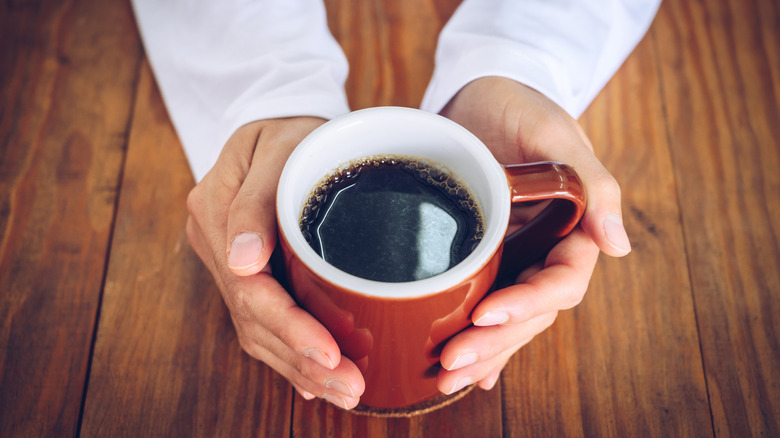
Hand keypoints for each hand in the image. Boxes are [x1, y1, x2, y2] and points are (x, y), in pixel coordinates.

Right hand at [185, 117, 364, 408]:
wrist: (282, 116)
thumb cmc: (291, 127)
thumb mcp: (279, 147)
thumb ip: (255, 203)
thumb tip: (243, 262)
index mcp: (216, 212)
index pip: (250, 289)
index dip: (291, 328)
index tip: (331, 354)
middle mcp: (218, 245)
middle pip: (255, 320)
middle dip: (303, 361)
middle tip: (351, 388)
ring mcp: (230, 259)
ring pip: (258, 329)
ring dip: (300, 366)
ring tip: (343, 390)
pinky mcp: (250, 269)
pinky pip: (264, 319)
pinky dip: (291, 352)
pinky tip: (315, 379)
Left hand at [434, 77, 630, 393]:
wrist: (481, 97)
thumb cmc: (520, 106)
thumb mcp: (554, 132)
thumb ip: (592, 184)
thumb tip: (619, 246)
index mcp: (574, 228)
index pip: (561, 281)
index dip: (527, 303)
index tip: (486, 315)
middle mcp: (547, 250)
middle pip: (532, 311)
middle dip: (496, 341)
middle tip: (453, 361)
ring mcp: (517, 257)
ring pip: (509, 317)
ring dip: (484, 352)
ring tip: (446, 378)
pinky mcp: (486, 258)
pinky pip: (487, 304)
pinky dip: (481, 339)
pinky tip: (467, 372)